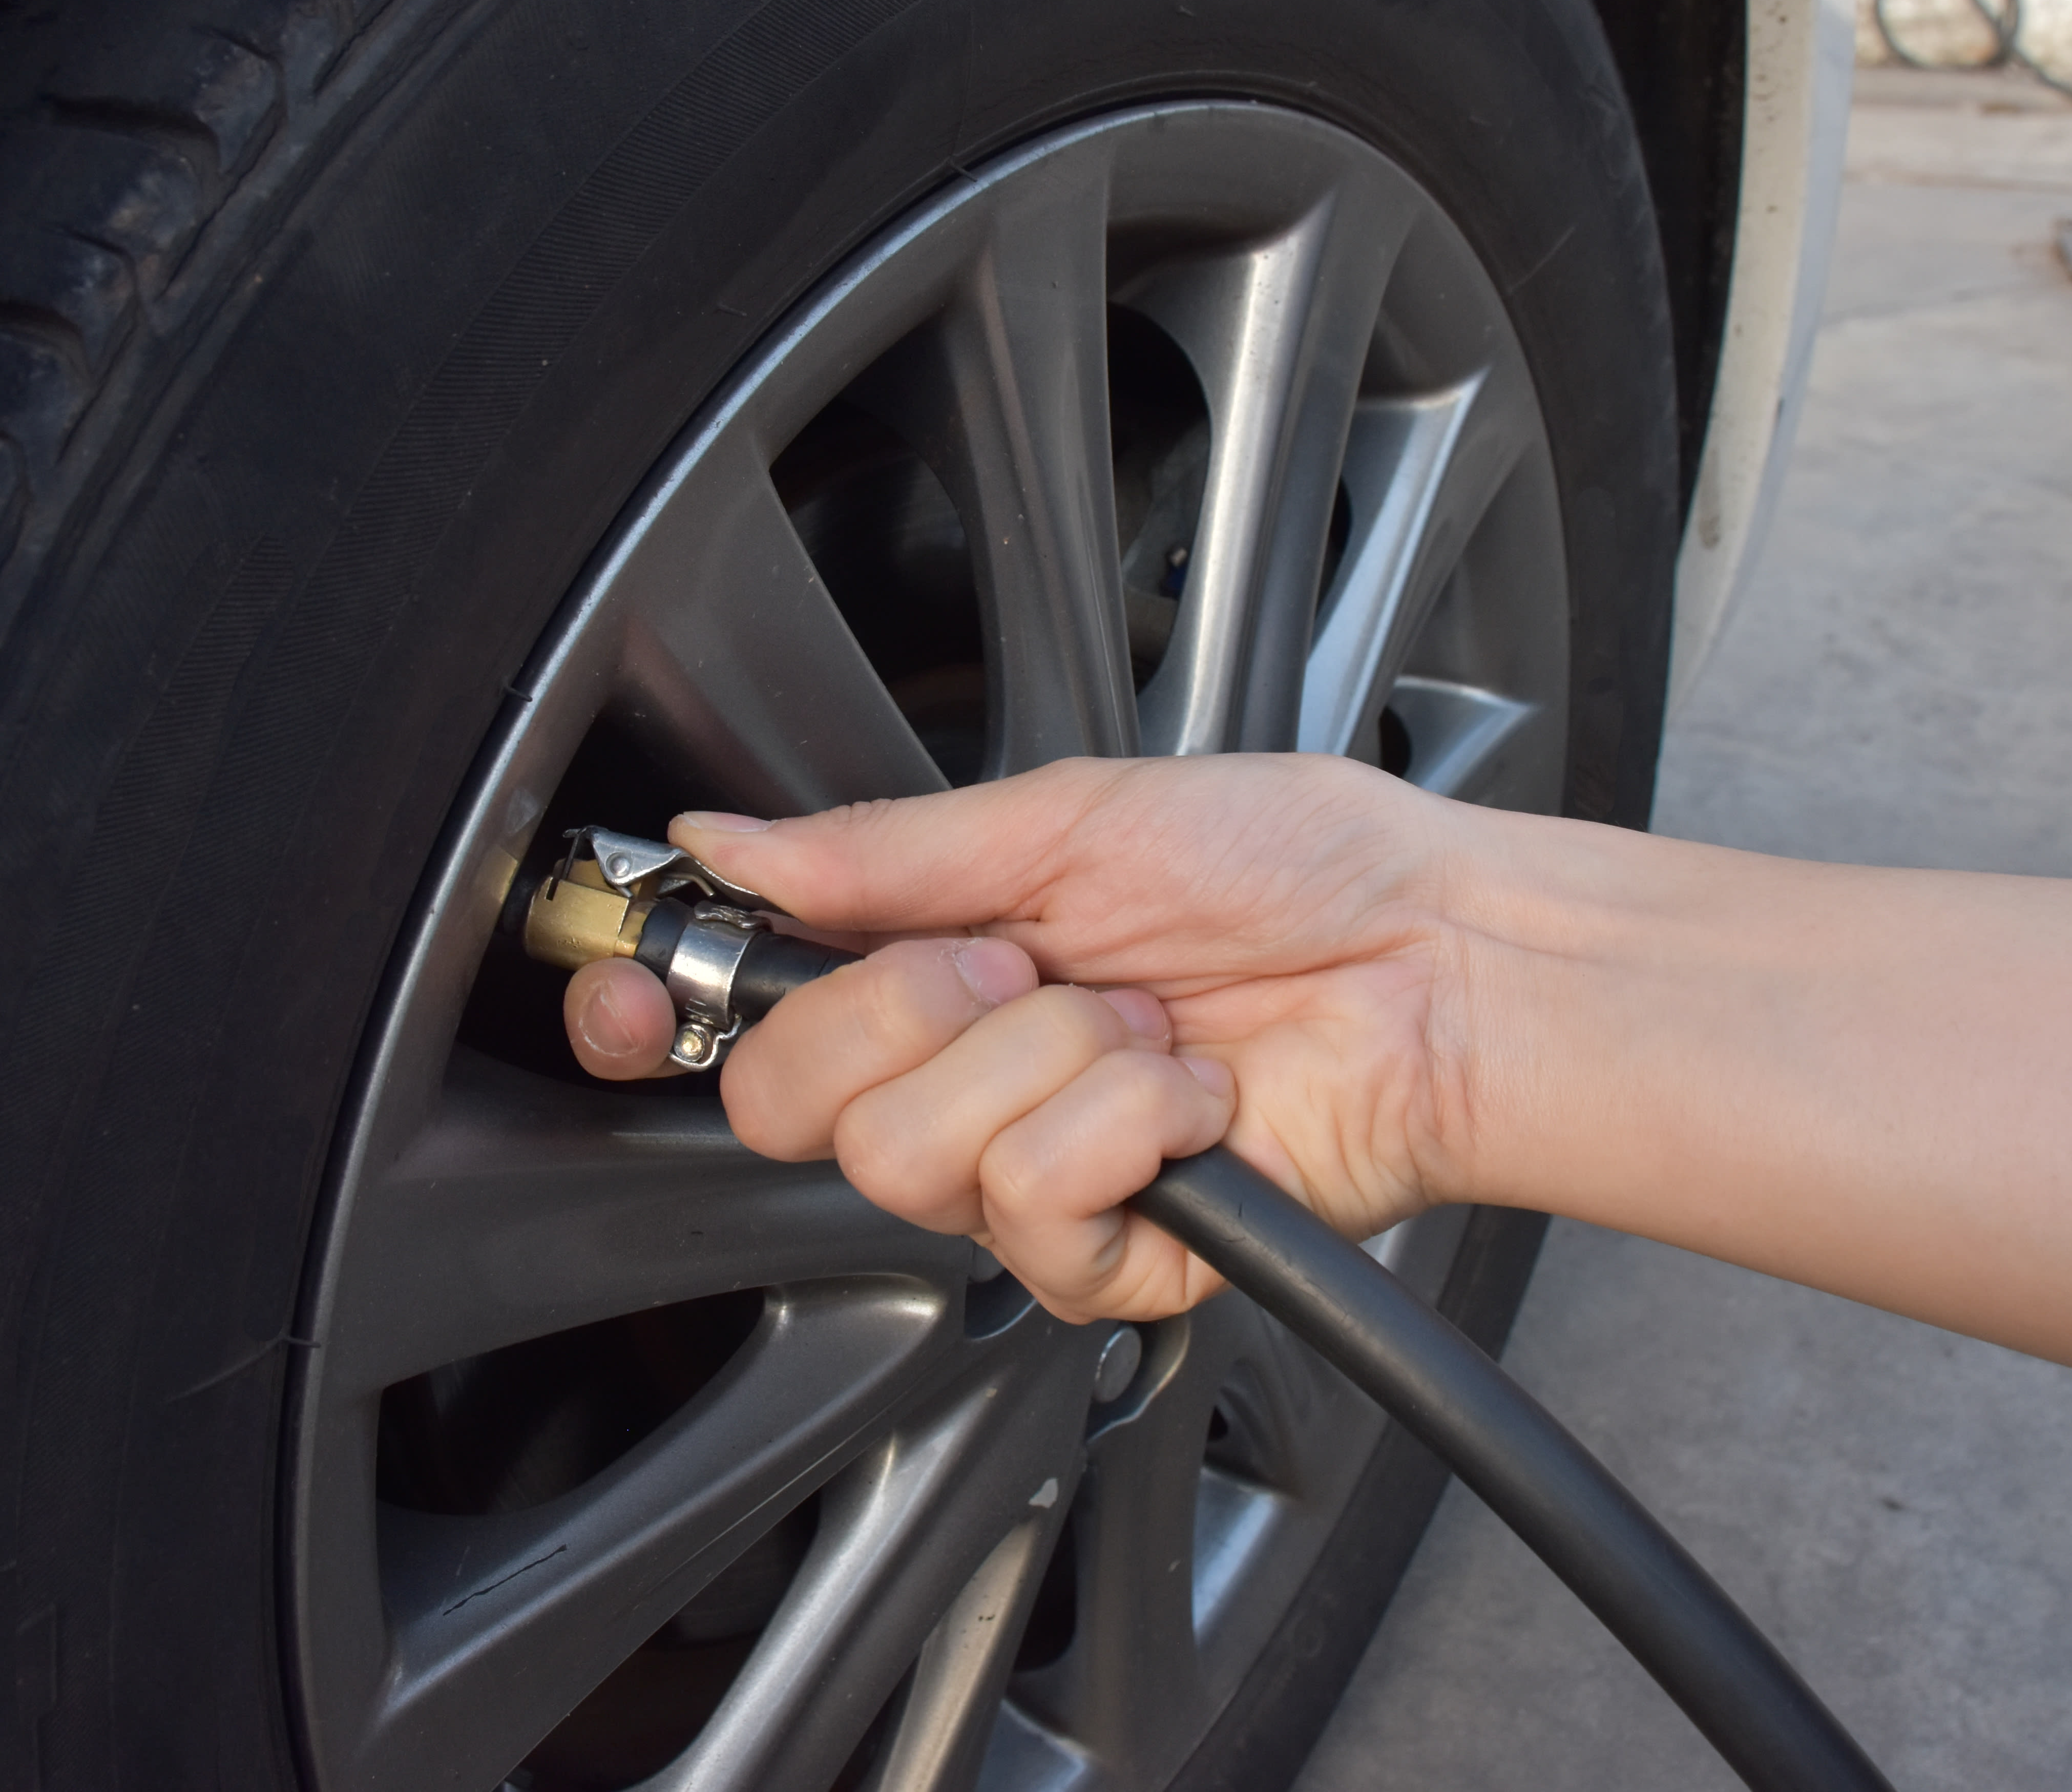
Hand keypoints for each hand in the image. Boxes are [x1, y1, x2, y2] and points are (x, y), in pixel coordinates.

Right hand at [562, 754, 1479, 1322]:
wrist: (1439, 959)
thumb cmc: (1296, 865)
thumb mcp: (1075, 815)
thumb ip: (886, 850)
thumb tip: (733, 844)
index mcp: (931, 960)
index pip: (742, 1020)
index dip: (659, 1013)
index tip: (632, 989)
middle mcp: (961, 1075)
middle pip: (793, 1105)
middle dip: (907, 1010)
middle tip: (1026, 964)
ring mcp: (1031, 1174)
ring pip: (912, 1157)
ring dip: (1053, 1062)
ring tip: (1147, 1025)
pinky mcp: (1108, 1255)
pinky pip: (1034, 1212)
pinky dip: (1128, 1129)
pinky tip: (1192, 1098)